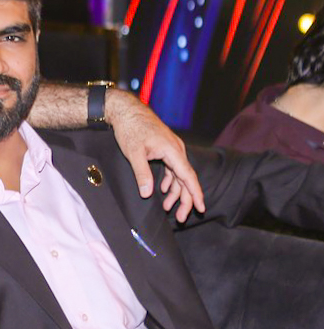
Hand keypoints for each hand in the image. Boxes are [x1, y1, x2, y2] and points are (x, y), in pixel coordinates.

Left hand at [104, 90, 205, 221]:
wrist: (126, 110)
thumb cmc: (130, 129)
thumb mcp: (134, 153)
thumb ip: (142, 174)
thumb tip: (148, 194)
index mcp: (173, 151)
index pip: (188, 176)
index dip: (195, 193)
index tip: (201, 208)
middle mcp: (176, 150)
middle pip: (185, 179)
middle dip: (184, 199)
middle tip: (180, 218)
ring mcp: (171, 149)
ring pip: (178, 175)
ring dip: (175, 192)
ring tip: (169, 208)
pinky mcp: (165, 149)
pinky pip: (172, 168)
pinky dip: (169, 181)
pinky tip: (163, 191)